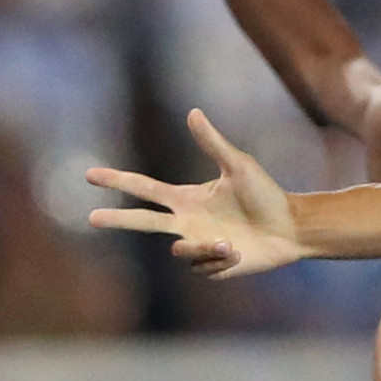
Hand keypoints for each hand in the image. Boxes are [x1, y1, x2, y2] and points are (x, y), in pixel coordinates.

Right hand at [87, 109, 302, 276]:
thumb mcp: (238, 166)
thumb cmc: (266, 194)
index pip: (144, 188)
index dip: (117, 181)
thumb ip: (213, 143)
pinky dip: (221, 260)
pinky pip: (202, 268)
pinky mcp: (212, 266)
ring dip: (204, 248)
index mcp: (187, 198)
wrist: (291, 227)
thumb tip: (193, 112)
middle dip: (118, 219)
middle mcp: (186, 222)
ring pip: (179, 252)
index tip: (90, 175)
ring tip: (230, 242)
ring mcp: (198, 245)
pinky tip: (240, 253)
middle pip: (142, 222)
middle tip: (91, 218)